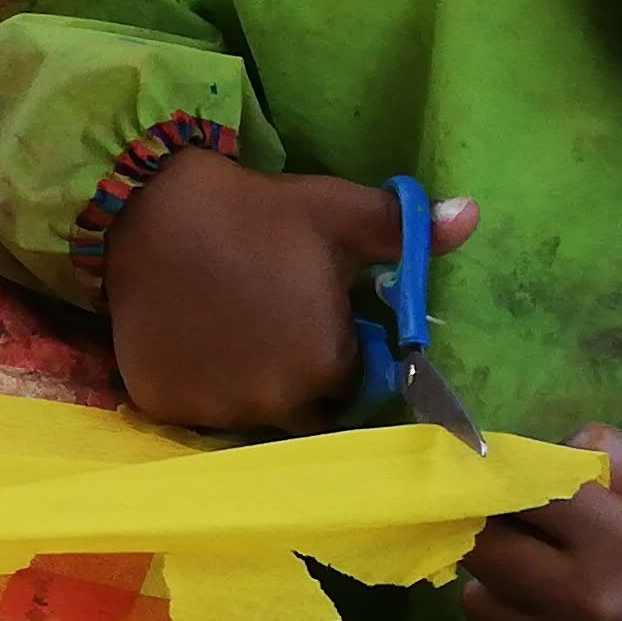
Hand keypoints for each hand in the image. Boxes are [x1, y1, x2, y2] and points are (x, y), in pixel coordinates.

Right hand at [96, 145, 476, 432]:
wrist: (148, 204)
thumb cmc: (257, 210)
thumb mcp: (339, 212)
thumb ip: (407, 232)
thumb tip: (473, 216)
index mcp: (326, 364)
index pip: (348, 384)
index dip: (333, 352)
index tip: (308, 317)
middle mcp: (274, 401)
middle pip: (301, 413)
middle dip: (294, 381)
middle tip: (267, 327)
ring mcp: (214, 408)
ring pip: (246, 416)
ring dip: (245, 389)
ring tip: (225, 334)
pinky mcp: (164, 403)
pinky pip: (193, 412)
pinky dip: (195, 387)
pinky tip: (190, 344)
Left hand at [459, 429, 621, 620]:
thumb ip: (613, 456)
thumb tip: (537, 452)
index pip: (520, 488)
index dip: (512, 481)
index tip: (515, 485)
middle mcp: (586, 604)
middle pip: (482, 546)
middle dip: (497, 531)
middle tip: (525, 537)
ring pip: (478, 604)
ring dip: (502, 588)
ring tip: (546, 589)